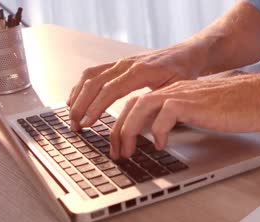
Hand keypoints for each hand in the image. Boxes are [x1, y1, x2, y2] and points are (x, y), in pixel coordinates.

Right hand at [67, 42, 206, 130]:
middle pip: (94, 83)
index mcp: (140, 71)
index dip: (96, 107)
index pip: (110, 90)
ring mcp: (120, 62)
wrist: (186, 54)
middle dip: (81, 106)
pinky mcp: (118, 64)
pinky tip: (75, 100)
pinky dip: (81, 87)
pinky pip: (94, 73)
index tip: (87, 123)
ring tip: (72, 117)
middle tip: (75, 126)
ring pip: (90, 76)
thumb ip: (160, 106)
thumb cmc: (183, 72)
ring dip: (77, 96)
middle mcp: (126, 64)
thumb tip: (148, 130)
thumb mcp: (176, 90)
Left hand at [109, 70, 259, 158]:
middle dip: (117, 131)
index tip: (119, 144)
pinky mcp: (193, 103)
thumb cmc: (239, 107)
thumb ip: (185, 119)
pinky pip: (164, 114)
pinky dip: (157, 130)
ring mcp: (183, 95)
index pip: (138, 104)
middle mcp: (174, 91)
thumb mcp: (204, 113)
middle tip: (116, 153)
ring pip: (141, 107)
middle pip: (132, 105)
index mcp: (175, 93)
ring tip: (128, 152)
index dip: (123, 124)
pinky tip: (159, 145)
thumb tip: (167, 136)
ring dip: (129, 131)